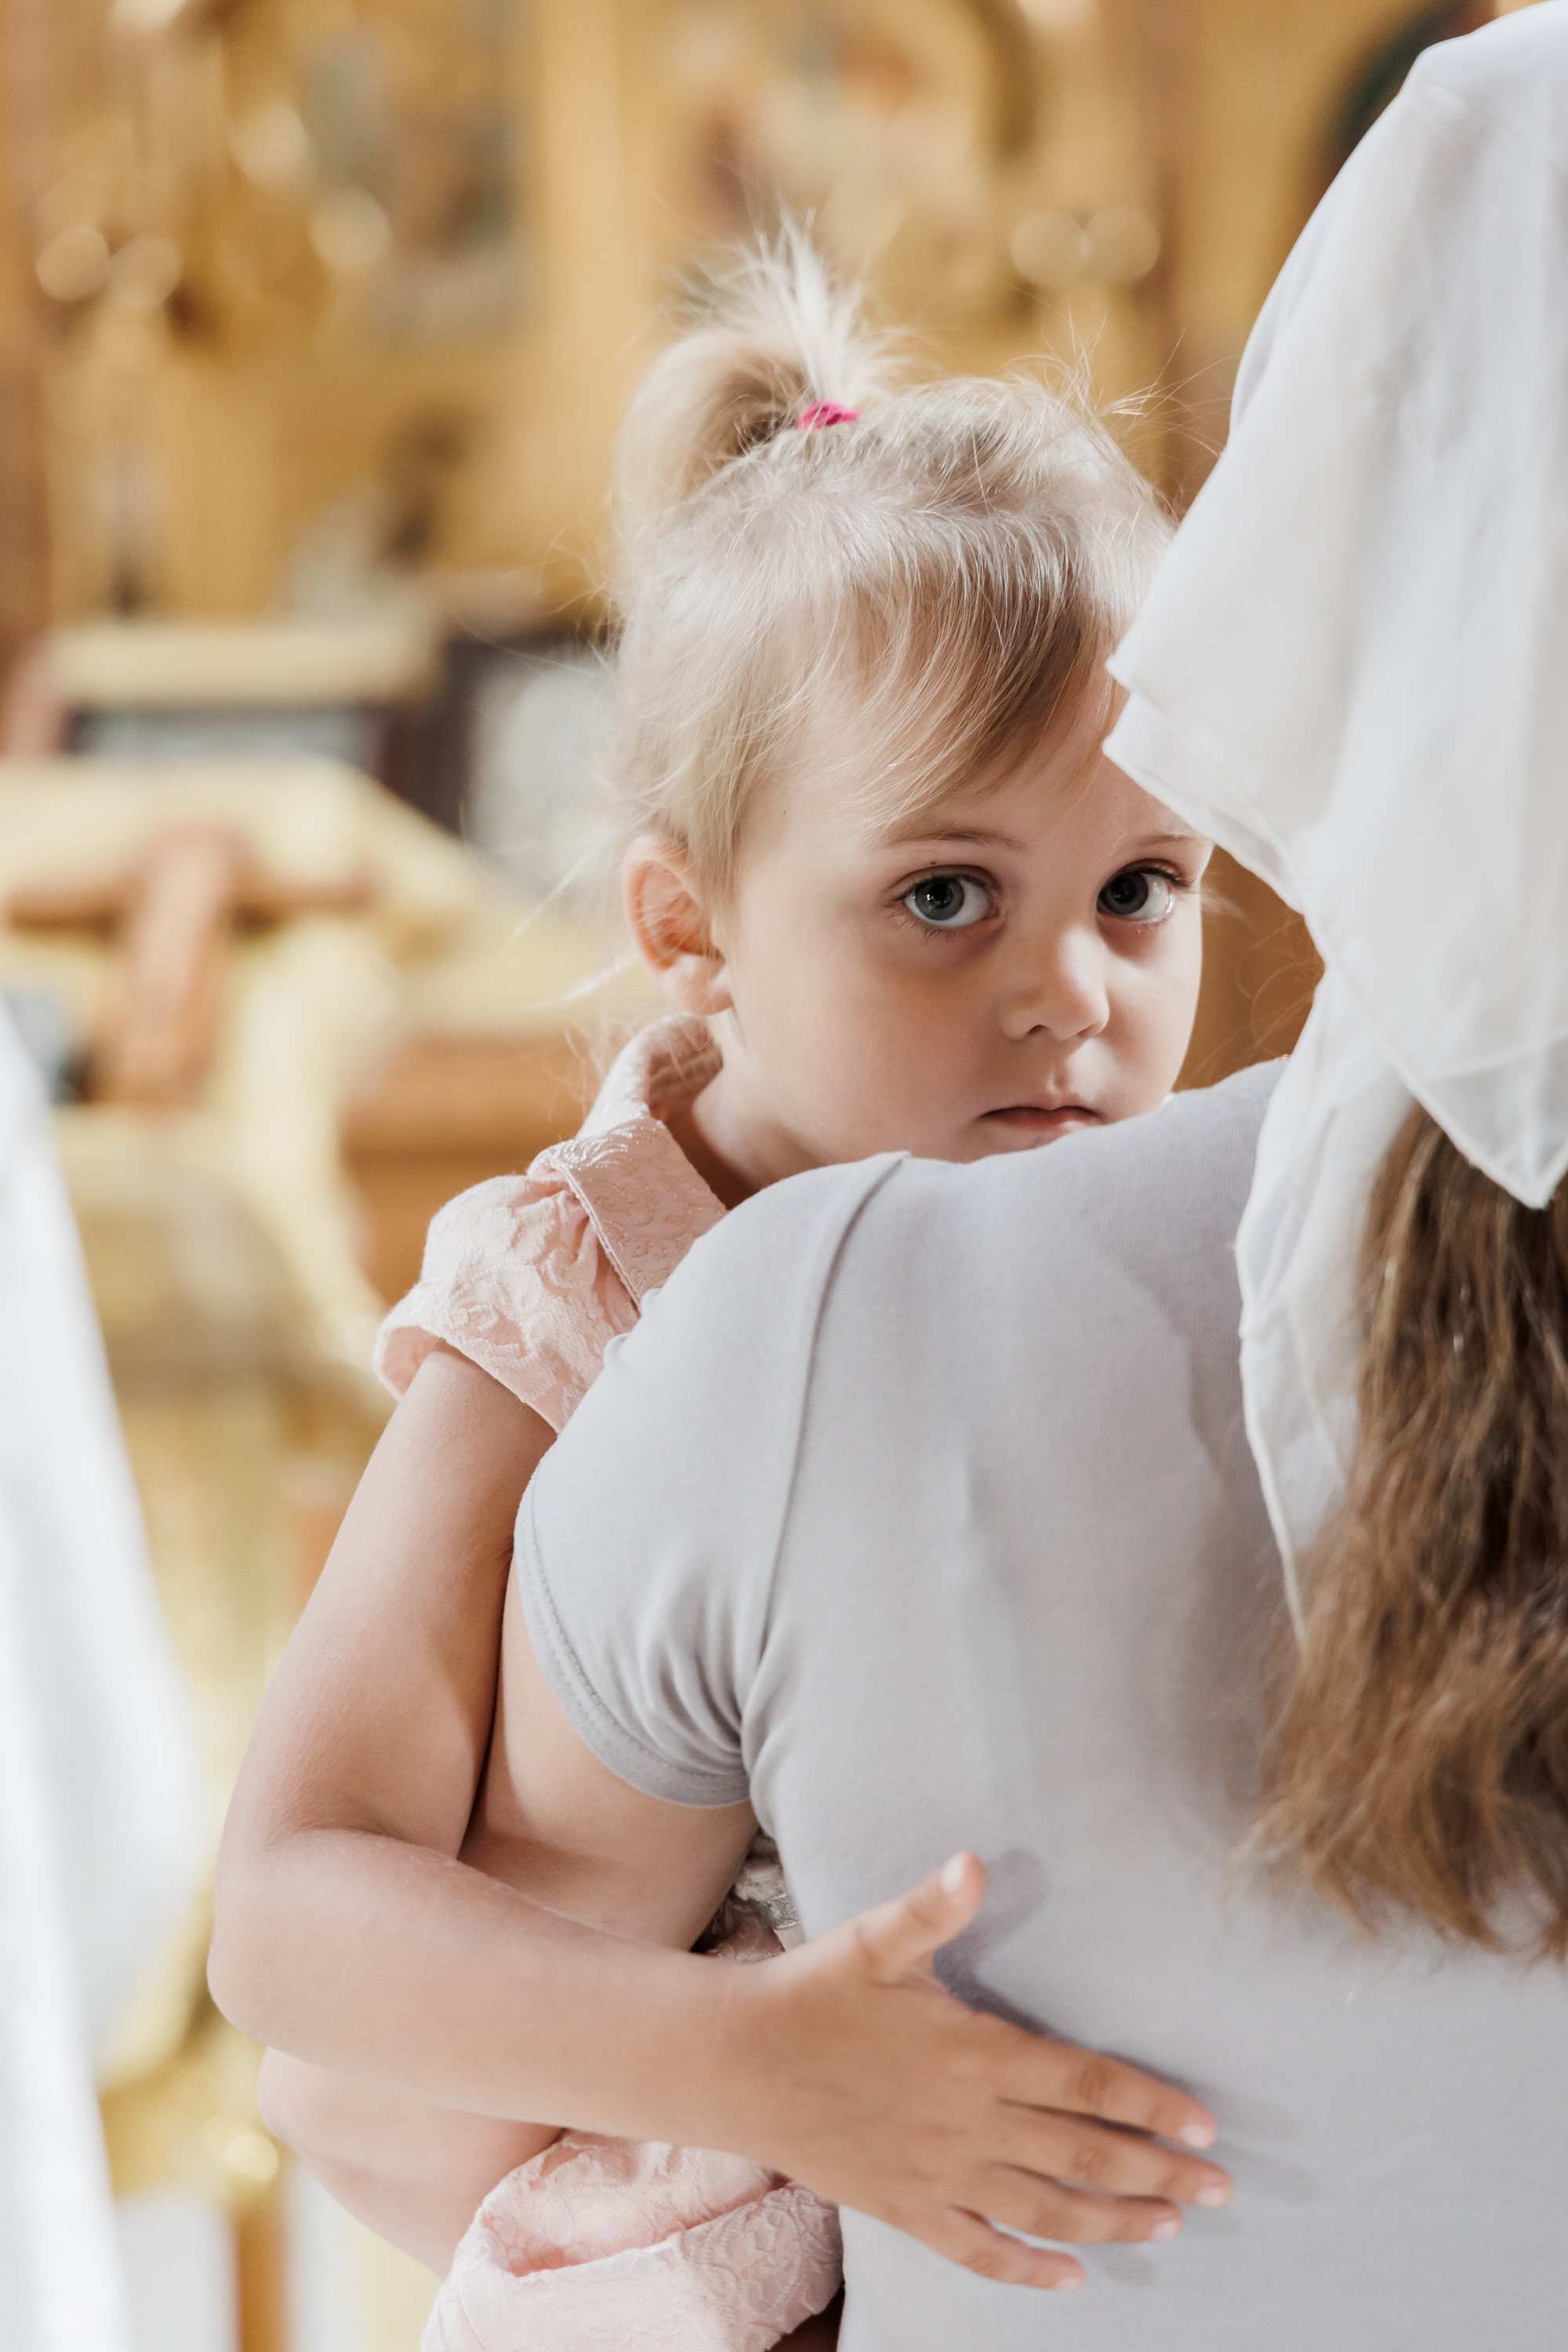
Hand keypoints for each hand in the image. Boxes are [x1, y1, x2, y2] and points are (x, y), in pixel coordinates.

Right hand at [715, 1853, 1229, 2291]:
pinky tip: (1069, 2279)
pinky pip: (977, 2249)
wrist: (736, 2063)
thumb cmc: (812, 1992)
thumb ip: (930, 1906)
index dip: (1149, 2105)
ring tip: (1169, 2229)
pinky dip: (1027, 2270)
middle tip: (1220, 2190)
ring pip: (1044, 2210)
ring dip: (1112, 2223)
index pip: (1083, 2084)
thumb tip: (972, 1861)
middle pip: (1082, 2156)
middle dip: (1158, 2174)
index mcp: (973, 2053)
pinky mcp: (905, 2205)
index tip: (1204, 2124)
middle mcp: (967, 2121)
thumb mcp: (872, 1938)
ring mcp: (938, 2172)